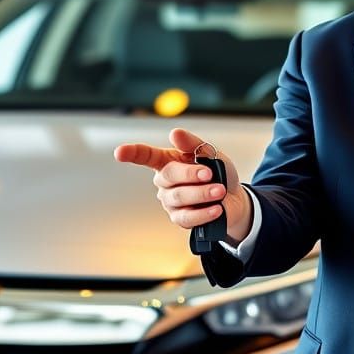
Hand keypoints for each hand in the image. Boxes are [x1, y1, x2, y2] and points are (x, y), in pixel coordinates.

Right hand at [114, 127, 251, 244]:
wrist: (234, 200)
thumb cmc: (219, 174)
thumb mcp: (212, 154)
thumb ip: (193, 144)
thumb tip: (175, 133)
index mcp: (168, 161)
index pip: (146, 156)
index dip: (132, 153)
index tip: (119, 153)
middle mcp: (165, 182)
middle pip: (169, 175)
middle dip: (190, 174)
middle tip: (210, 173)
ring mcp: (170, 202)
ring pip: (178, 197)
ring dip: (202, 193)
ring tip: (220, 191)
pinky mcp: (180, 219)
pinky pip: (186, 218)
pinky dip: (203, 212)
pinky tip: (216, 208)